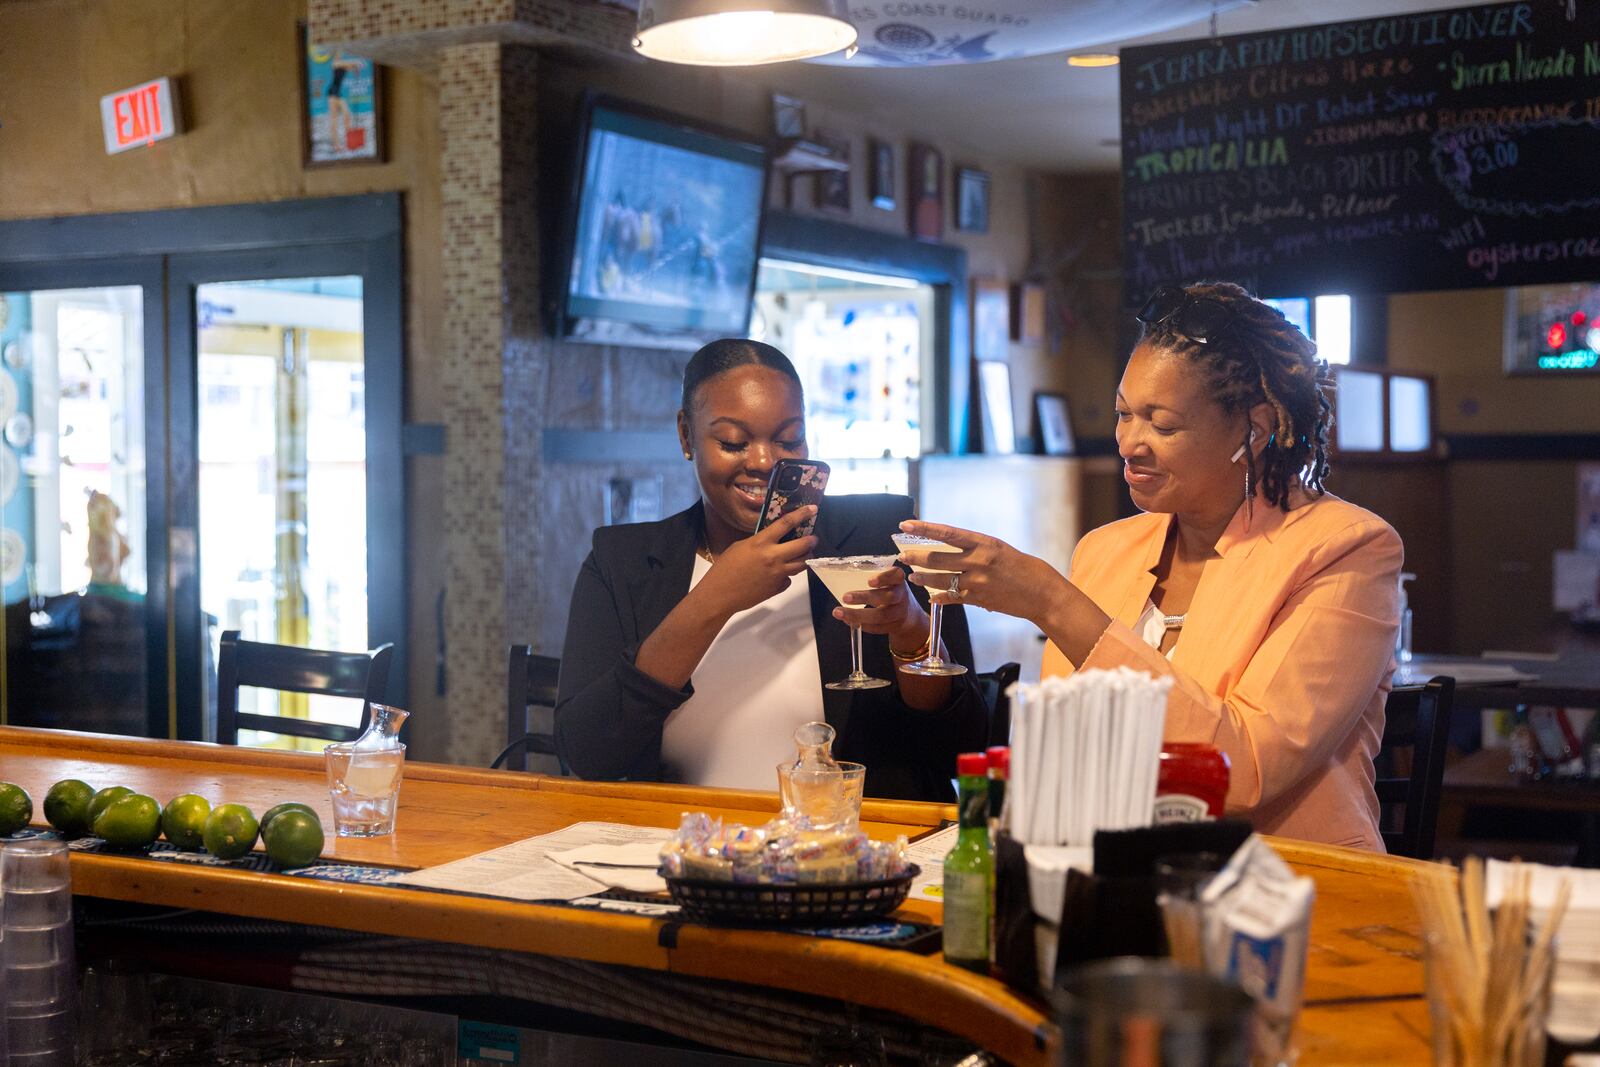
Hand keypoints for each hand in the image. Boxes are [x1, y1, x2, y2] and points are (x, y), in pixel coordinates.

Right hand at [693, 506, 817, 616]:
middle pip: (803, 546)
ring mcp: (778, 574)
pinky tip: (780, 574)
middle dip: (811, 541)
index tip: (813, 509)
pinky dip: (787, 575)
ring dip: (805, 558)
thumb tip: (772, 540)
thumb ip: (759, 542)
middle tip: (814, 539)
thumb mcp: (740, 547)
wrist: (720, 594)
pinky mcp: (778, 588)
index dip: (802, 514)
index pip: (786, 524)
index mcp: (761, 542)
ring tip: (803, 555)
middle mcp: (773, 557)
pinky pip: (789, 579)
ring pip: (802, 564)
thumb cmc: (725, 568)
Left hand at [833, 564, 928, 650]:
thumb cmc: (890, 592)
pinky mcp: (895, 626)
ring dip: (858, 615)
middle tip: (845, 597)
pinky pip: (878, 627)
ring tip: (839, 612)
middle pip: (886, 597)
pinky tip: (850, 622)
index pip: (895, 575)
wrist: (909, 615)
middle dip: (864, 598)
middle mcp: (901, 595)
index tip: (869, 581)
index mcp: (898, 580)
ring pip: (881, 616)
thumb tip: (841, 582)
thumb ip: (873, 581)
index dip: (883, 578)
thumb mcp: (887, 582)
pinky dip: (862, 625)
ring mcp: (900, 612)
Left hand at [895, 519, 1070, 622]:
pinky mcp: (978, 600)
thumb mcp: (998, 549)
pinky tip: (931, 597)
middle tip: (903, 555)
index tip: (905, 525)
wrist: (1041, 592)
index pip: (947, 532)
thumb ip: (974, 549)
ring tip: (913, 576)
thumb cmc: (1020, 567)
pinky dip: (939, 597)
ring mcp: (977, 582)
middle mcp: (978, 561)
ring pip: (940, 580)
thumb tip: (950, 546)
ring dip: (922, 578)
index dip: (924, 528)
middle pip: (937, 558)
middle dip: (916, 557)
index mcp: (983, 543)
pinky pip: (951, 598)